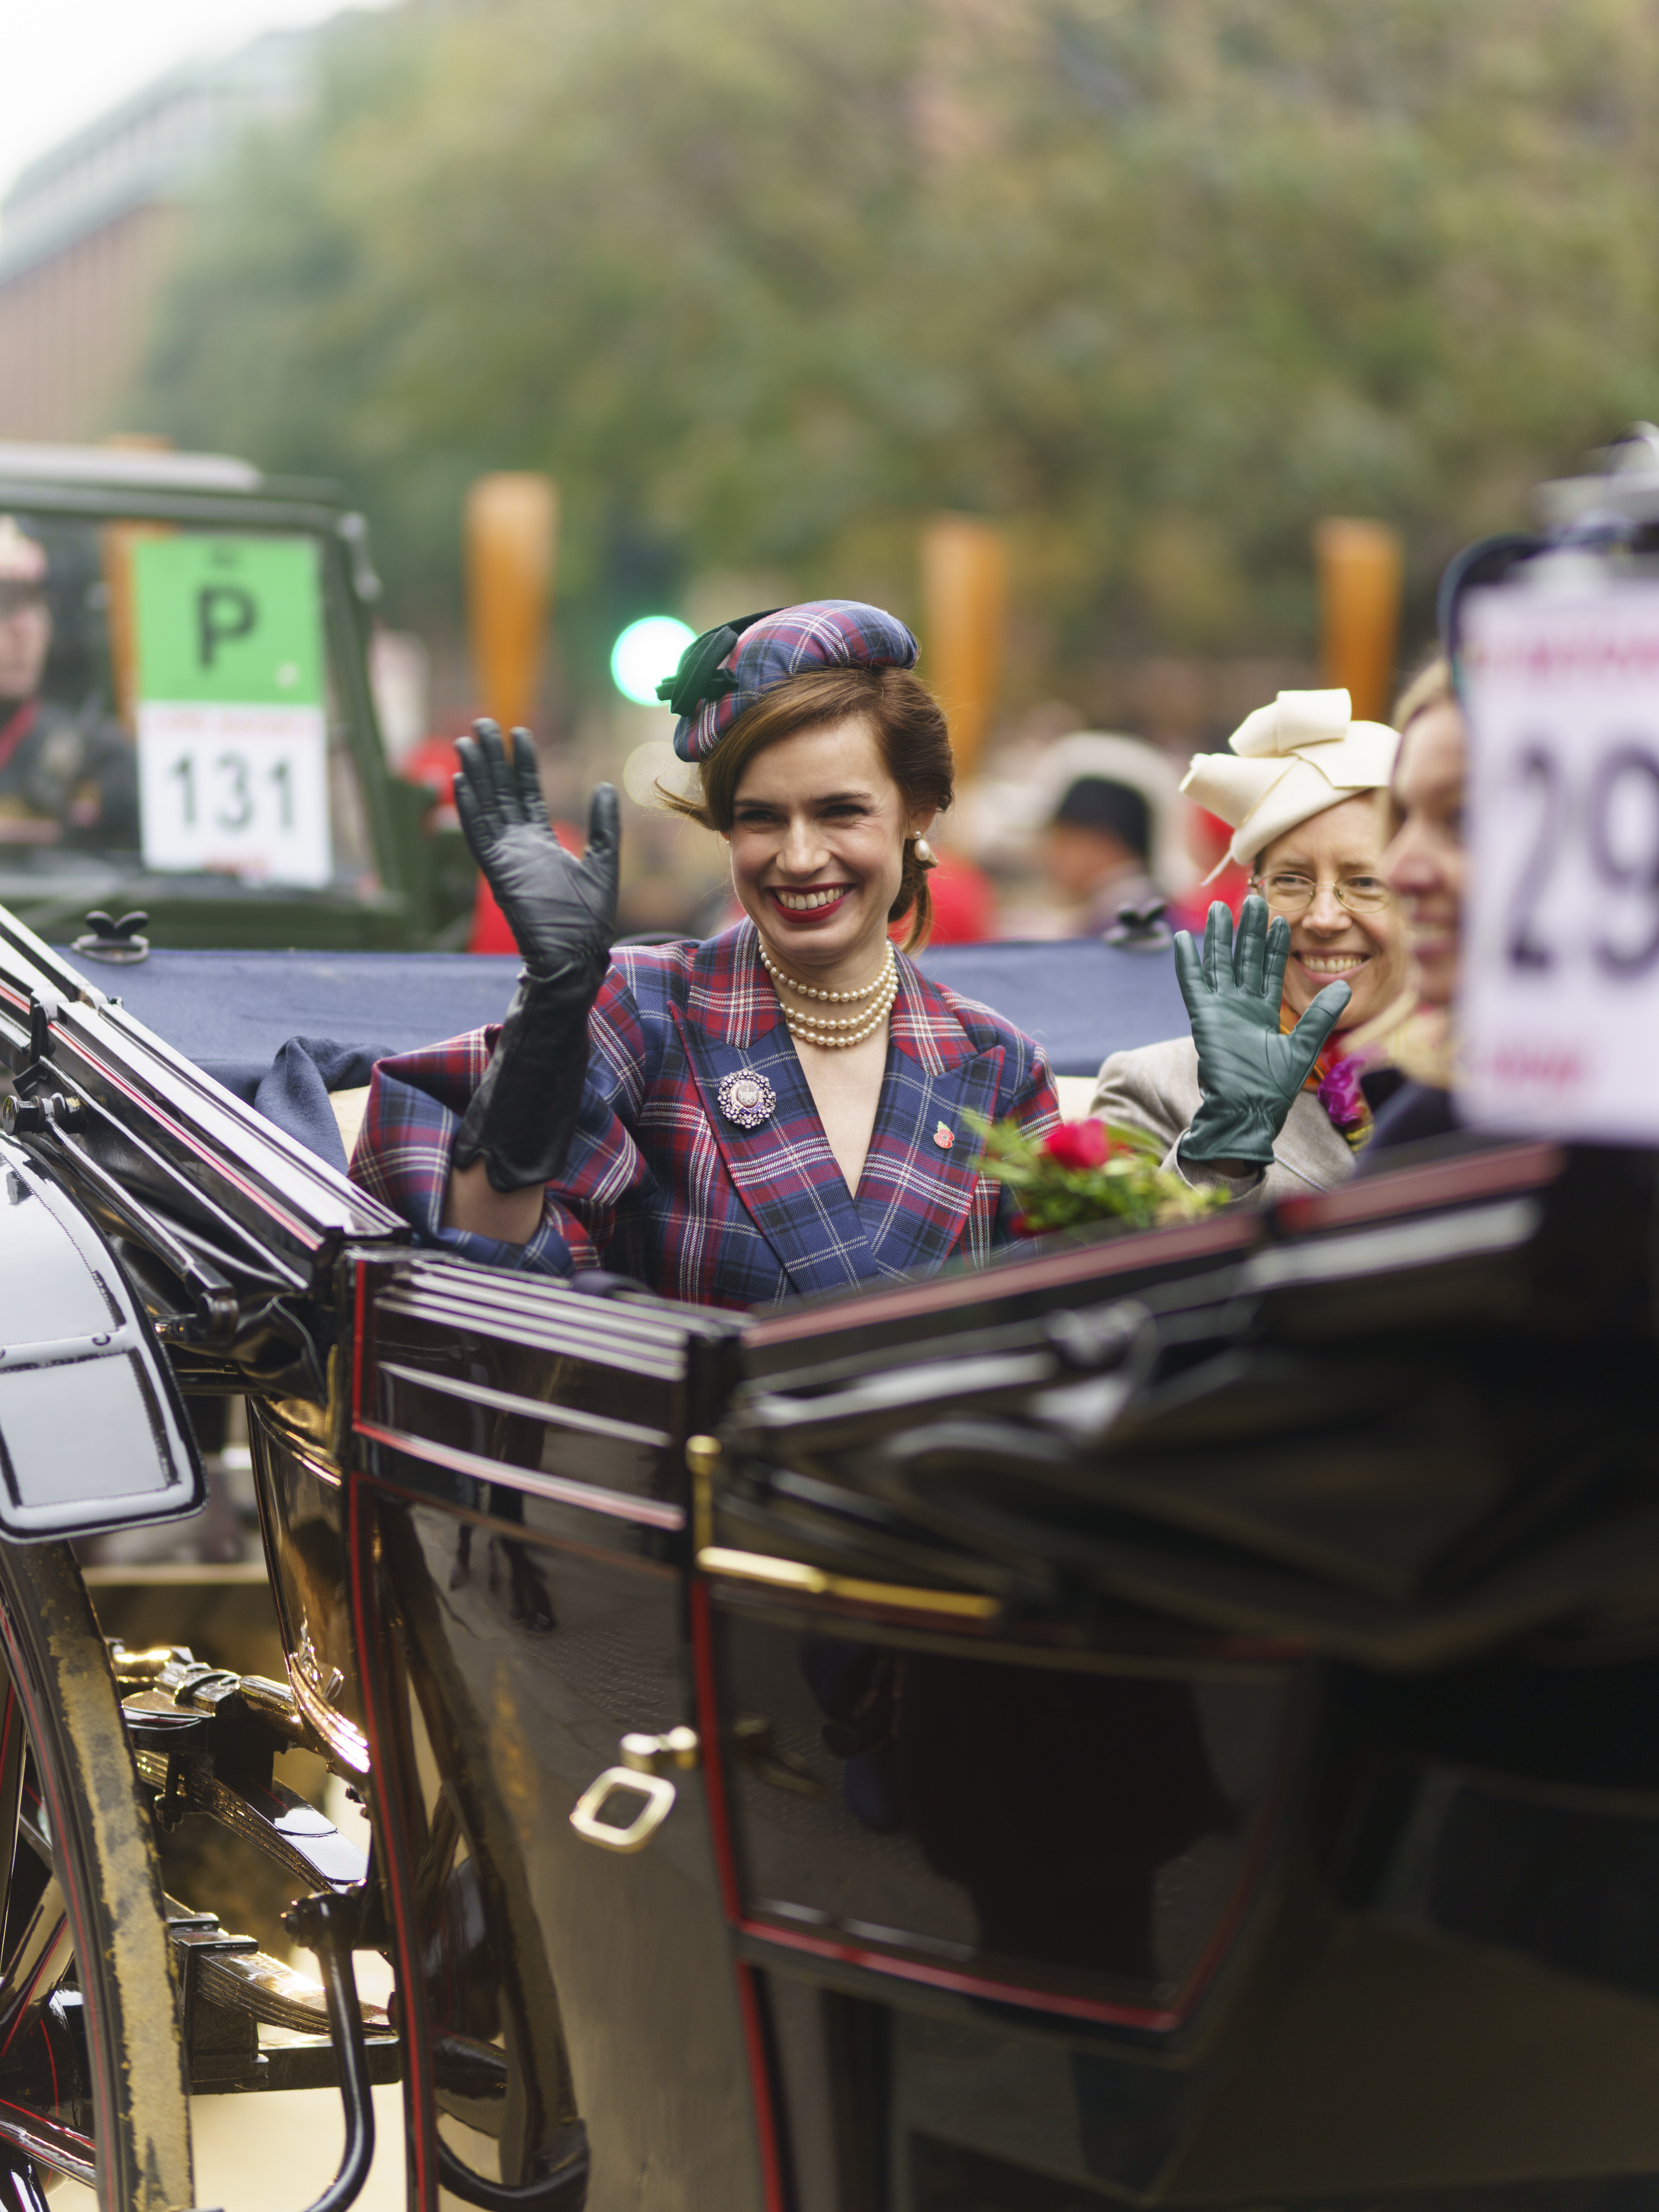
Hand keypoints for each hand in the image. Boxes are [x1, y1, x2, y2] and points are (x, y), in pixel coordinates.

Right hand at [453, 721, 617, 980]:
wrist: (576, 953)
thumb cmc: (588, 917)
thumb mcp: (603, 862)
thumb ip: (603, 826)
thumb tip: (604, 787)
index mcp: (540, 842)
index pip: (527, 794)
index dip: (522, 764)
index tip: (519, 733)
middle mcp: (518, 845)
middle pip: (500, 793)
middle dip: (492, 759)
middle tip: (482, 724)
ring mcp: (505, 858)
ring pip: (485, 808)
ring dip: (475, 775)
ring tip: (466, 742)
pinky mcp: (497, 873)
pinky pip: (478, 836)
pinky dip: (468, 810)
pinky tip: (460, 783)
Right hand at [1173, 896, 1350, 1165]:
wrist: (1247, 1112)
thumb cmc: (1274, 1089)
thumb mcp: (1304, 1048)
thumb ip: (1320, 1016)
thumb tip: (1345, 988)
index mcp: (1265, 1013)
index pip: (1271, 970)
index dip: (1276, 945)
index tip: (1281, 919)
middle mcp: (1242, 1007)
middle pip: (1245, 959)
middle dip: (1249, 930)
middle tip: (1252, 899)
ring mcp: (1221, 1010)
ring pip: (1220, 964)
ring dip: (1219, 937)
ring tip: (1220, 908)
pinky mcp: (1203, 1017)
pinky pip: (1193, 984)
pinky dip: (1188, 962)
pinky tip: (1183, 939)